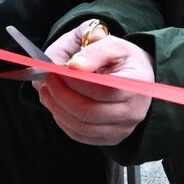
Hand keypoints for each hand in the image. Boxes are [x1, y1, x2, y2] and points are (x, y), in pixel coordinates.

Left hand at [36, 26, 153, 145]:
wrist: (138, 77)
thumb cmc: (124, 59)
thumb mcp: (114, 44)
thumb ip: (95, 51)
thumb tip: (74, 66)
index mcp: (137, 85)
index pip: (102, 89)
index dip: (76, 82)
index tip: (57, 70)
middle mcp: (133, 112)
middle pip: (89, 111)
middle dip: (61, 95)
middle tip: (47, 79)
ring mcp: (122, 129)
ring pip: (82, 127)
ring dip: (57, 109)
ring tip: (46, 90)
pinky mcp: (110, 138)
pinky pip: (81, 136)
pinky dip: (63, 121)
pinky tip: (56, 104)